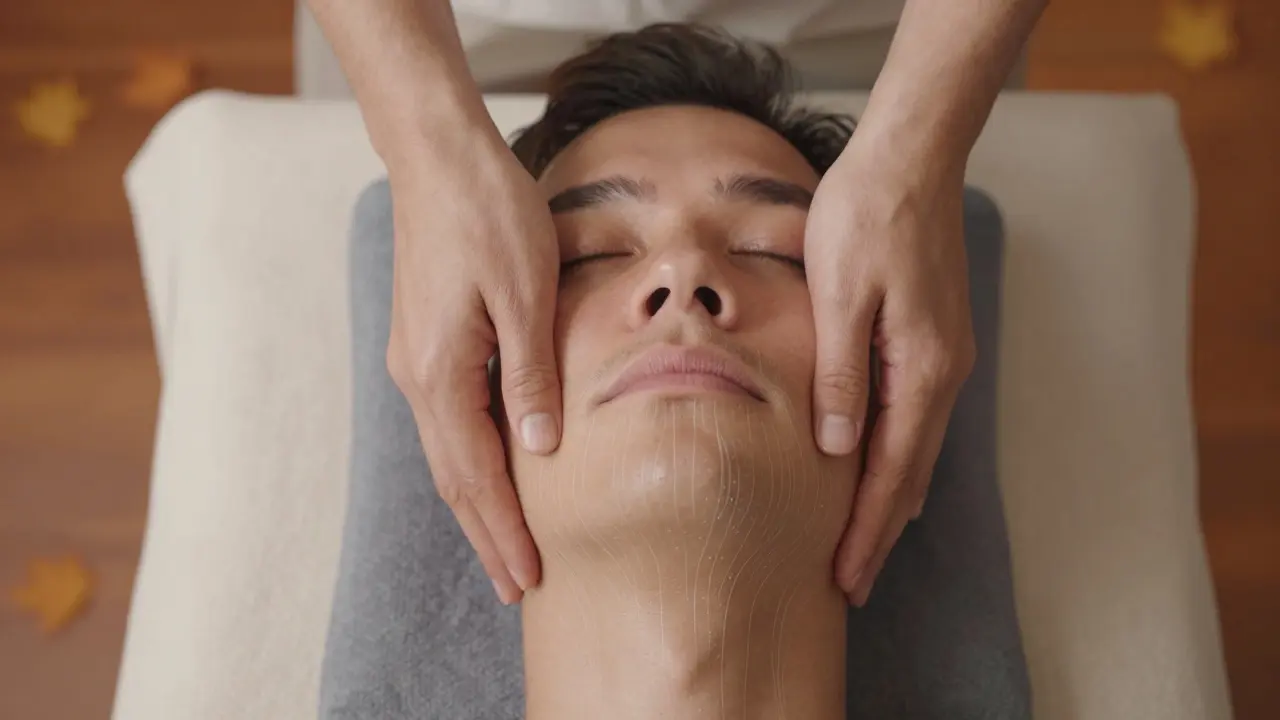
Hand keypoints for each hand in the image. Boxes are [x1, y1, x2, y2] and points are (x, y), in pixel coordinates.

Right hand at [384, 124, 560, 604]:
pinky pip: (451, 421)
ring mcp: (418, 360)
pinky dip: (472, 462)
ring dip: (478, 505)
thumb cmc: (488, 214)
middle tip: (518, 588)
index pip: (476, 477)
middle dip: (487, 535)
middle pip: (454, 478)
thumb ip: (532, 376)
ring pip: (449, 453)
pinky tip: (494, 472)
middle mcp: (420, 377)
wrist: (437, 156)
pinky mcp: (428, 342)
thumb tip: (540, 451)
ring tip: (506, 547)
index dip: (504, 531)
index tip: (529, 579)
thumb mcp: (525, 295)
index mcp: (442, 374)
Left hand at [804, 136, 974, 606]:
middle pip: (908, 474)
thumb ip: (840, 377)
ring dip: (886, 500)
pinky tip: (874, 470)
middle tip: (849, 585)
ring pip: (914, 449)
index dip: (865, 532)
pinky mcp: (932, 339)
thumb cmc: (864, 218)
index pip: (889, 474)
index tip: (845, 582)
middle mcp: (942, 373)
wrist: (911, 158)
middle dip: (878, 532)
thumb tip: (836, 452)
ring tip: (860, 544)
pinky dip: (893, 457)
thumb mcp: (839, 297)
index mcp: (920, 371)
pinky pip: (914, 417)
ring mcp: (942, 357)